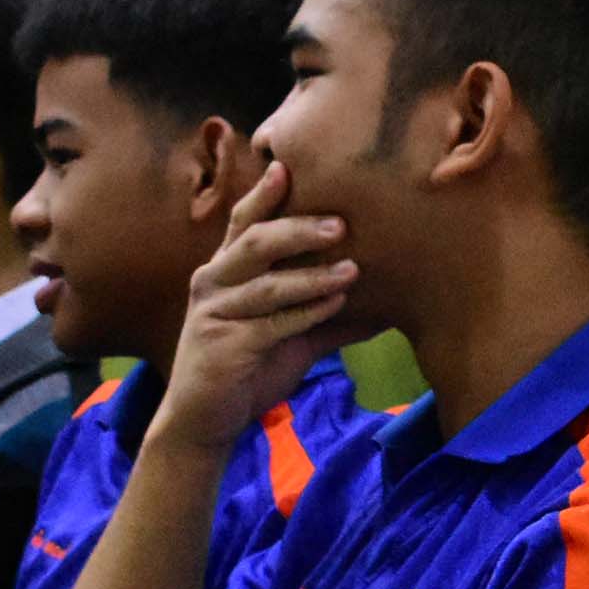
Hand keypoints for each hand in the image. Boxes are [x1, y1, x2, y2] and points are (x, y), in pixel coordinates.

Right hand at [157, 163, 368, 457]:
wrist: (204, 422)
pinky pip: (270, 325)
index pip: (242, 223)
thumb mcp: (291, 337)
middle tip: (341, 223)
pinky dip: (305, 313)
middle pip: (254, 242)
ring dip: (312, 275)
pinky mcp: (224, 348)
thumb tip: (385, 307)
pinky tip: (335, 303)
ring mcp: (215, 315)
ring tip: (352, 269)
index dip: (262, 195)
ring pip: (266, 284)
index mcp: (224, 271)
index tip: (285, 166)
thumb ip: (327, 316)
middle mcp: (213, 284)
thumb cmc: (246, 369)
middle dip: (296, 228)